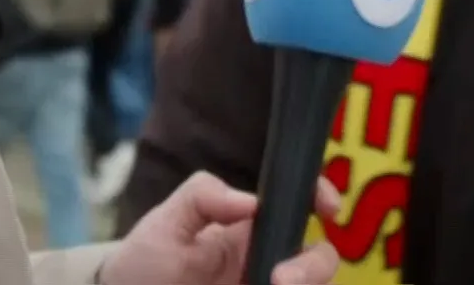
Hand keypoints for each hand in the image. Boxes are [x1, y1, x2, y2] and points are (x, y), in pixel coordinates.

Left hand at [101, 171, 340, 284]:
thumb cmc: (147, 261)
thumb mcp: (166, 222)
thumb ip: (202, 197)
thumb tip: (251, 201)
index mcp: (251, 228)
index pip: (299, 206)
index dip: (320, 197)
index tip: (326, 207)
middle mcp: (269, 262)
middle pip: (320, 258)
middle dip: (314, 266)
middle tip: (279, 281)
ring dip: (306, 284)